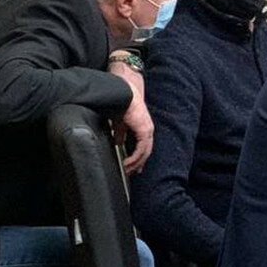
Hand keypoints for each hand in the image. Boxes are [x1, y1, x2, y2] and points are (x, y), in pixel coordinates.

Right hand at [109, 59, 152, 174]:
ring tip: (128, 171)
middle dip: (139, 163)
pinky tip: (129, 163)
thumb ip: (120, 133)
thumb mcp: (120, 123)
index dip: (139, 157)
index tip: (134, 166)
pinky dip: (135, 158)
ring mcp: (147, 131)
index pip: (143, 146)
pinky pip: (141, 150)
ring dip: (136, 163)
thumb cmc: (122, 104)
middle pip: (146, 152)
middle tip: (132, 172)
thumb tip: (118, 141)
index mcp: (143, 127)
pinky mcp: (144, 131)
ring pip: (145, 153)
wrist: (124, 94)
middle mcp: (148, 130)